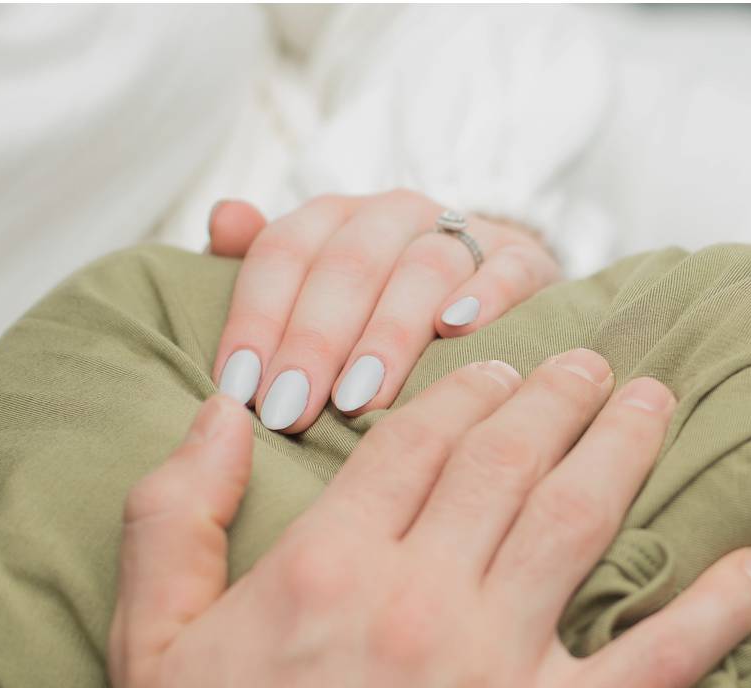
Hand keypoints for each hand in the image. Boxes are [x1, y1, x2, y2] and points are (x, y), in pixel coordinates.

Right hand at [107, 350, 750, 687]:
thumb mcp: (149, 643)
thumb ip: (173, 514)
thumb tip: (218, 412)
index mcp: (325, 565)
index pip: (419, 438)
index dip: (471, 389)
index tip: (503, 372)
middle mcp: (420, 601)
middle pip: (511, 459)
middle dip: (563, 394)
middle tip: (599, 366)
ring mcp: (498, 673)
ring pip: (582, 520)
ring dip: (628, 447)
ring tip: (658, 405)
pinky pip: (659, 659)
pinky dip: (719, 609)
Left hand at [207, 190, 561, 433]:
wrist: (491, 289)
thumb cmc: (383, 311)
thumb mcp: (313, 288)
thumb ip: (262, 265)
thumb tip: (225, 219)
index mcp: (335, 217)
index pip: (284, 253)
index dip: (257, 320)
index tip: (240, 392)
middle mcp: (396, 214)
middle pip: (349, 264)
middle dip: (314, 341)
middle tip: (290, 411)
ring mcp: (465, 233)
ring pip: (422, 269)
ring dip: (388, 333)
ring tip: (360, 397)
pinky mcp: (526, 261)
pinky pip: (507, 269)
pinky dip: (485, 294)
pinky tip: (458, 330)